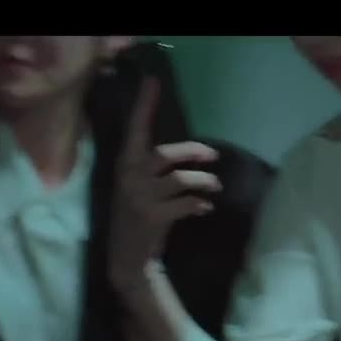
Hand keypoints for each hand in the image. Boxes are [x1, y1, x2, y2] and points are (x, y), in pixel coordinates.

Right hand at [108, 77, 221, 293]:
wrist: (127, 258)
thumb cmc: (137, 217)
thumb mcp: (136, 186)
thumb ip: (151, 167)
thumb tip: (183, 151)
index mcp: (124, 165)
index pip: (134, 129)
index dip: (145, 106)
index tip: (154, 81)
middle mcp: (129, 178)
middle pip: (164, 153)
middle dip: (192, 151)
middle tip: (212, 155)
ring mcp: (140, 199)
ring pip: (179, 180)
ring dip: (203, 181)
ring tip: (215, 186)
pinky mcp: (153, 218)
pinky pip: (185, 204)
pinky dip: (199, 204)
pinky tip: (205, 208)